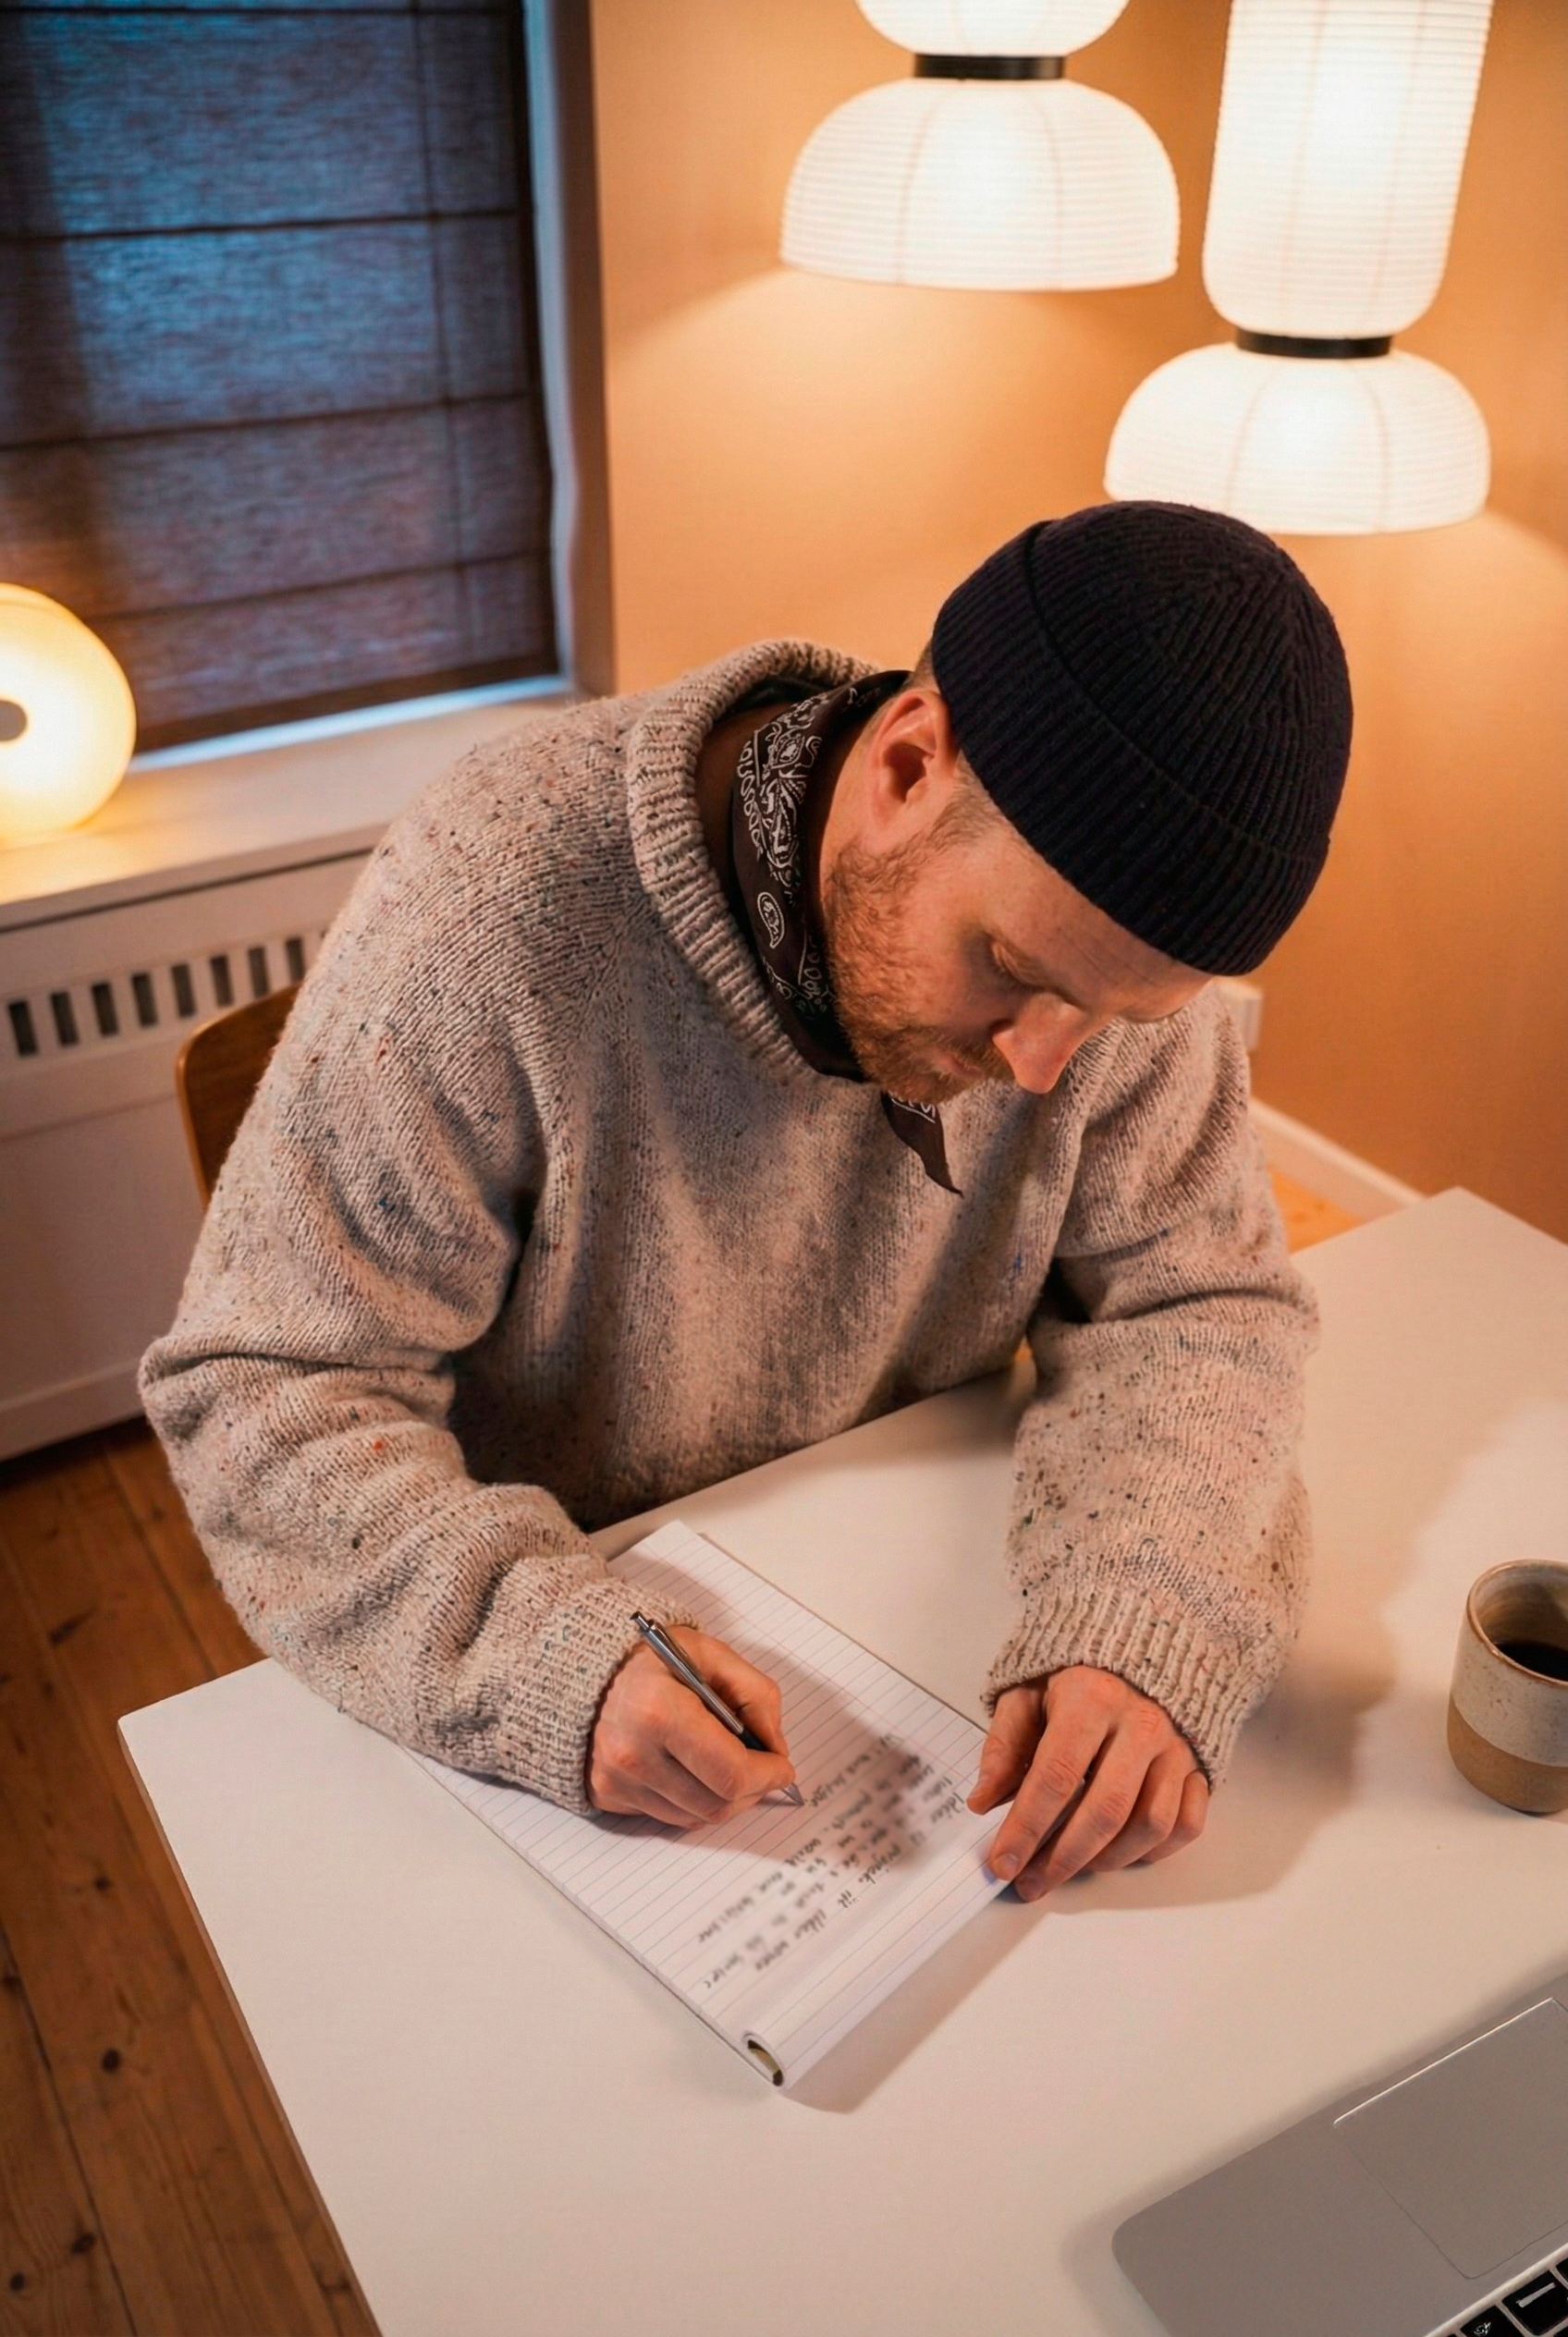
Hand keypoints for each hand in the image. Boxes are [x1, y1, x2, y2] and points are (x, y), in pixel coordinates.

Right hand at [589, 1627, 795, 1825]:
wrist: (583, 1669)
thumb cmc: (652, 1659)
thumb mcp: (711, 1654)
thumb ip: (756, 1696)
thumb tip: (776, 1749)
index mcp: (658, 1711)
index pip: (730, 1772)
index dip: (768, 1775)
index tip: (782, 1766)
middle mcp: (632, 1754)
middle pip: (717, 1804)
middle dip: (753, 1792)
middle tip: (765, 1771)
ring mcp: (616, 1781)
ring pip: (696, 1818)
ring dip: (727, 1800)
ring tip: (733, 1768)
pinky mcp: (608, 1796)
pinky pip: (669, 1817)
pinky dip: (695, 1801)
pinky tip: (697, 1772)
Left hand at [968, 1666, 1207, 1899]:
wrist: (1145, 1643)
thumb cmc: (1077, 1675)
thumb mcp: (1027, 1693)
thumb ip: (1004, 1745)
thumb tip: (983, 1802)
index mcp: (1092, 1699)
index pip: (1056, 1777)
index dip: (1026, 1827)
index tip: (1002, 1864)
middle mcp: (1142, 1723)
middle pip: (1105, 1811)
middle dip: (1063, 1859)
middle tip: (1031, 1883)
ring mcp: (1177, 1747)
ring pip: (1149, 1825)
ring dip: (1106, 1860)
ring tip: (1070, 1867)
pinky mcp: (1199, 1765)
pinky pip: (1186, 1825)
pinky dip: (1154, 1851)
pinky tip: (1119, 1854)